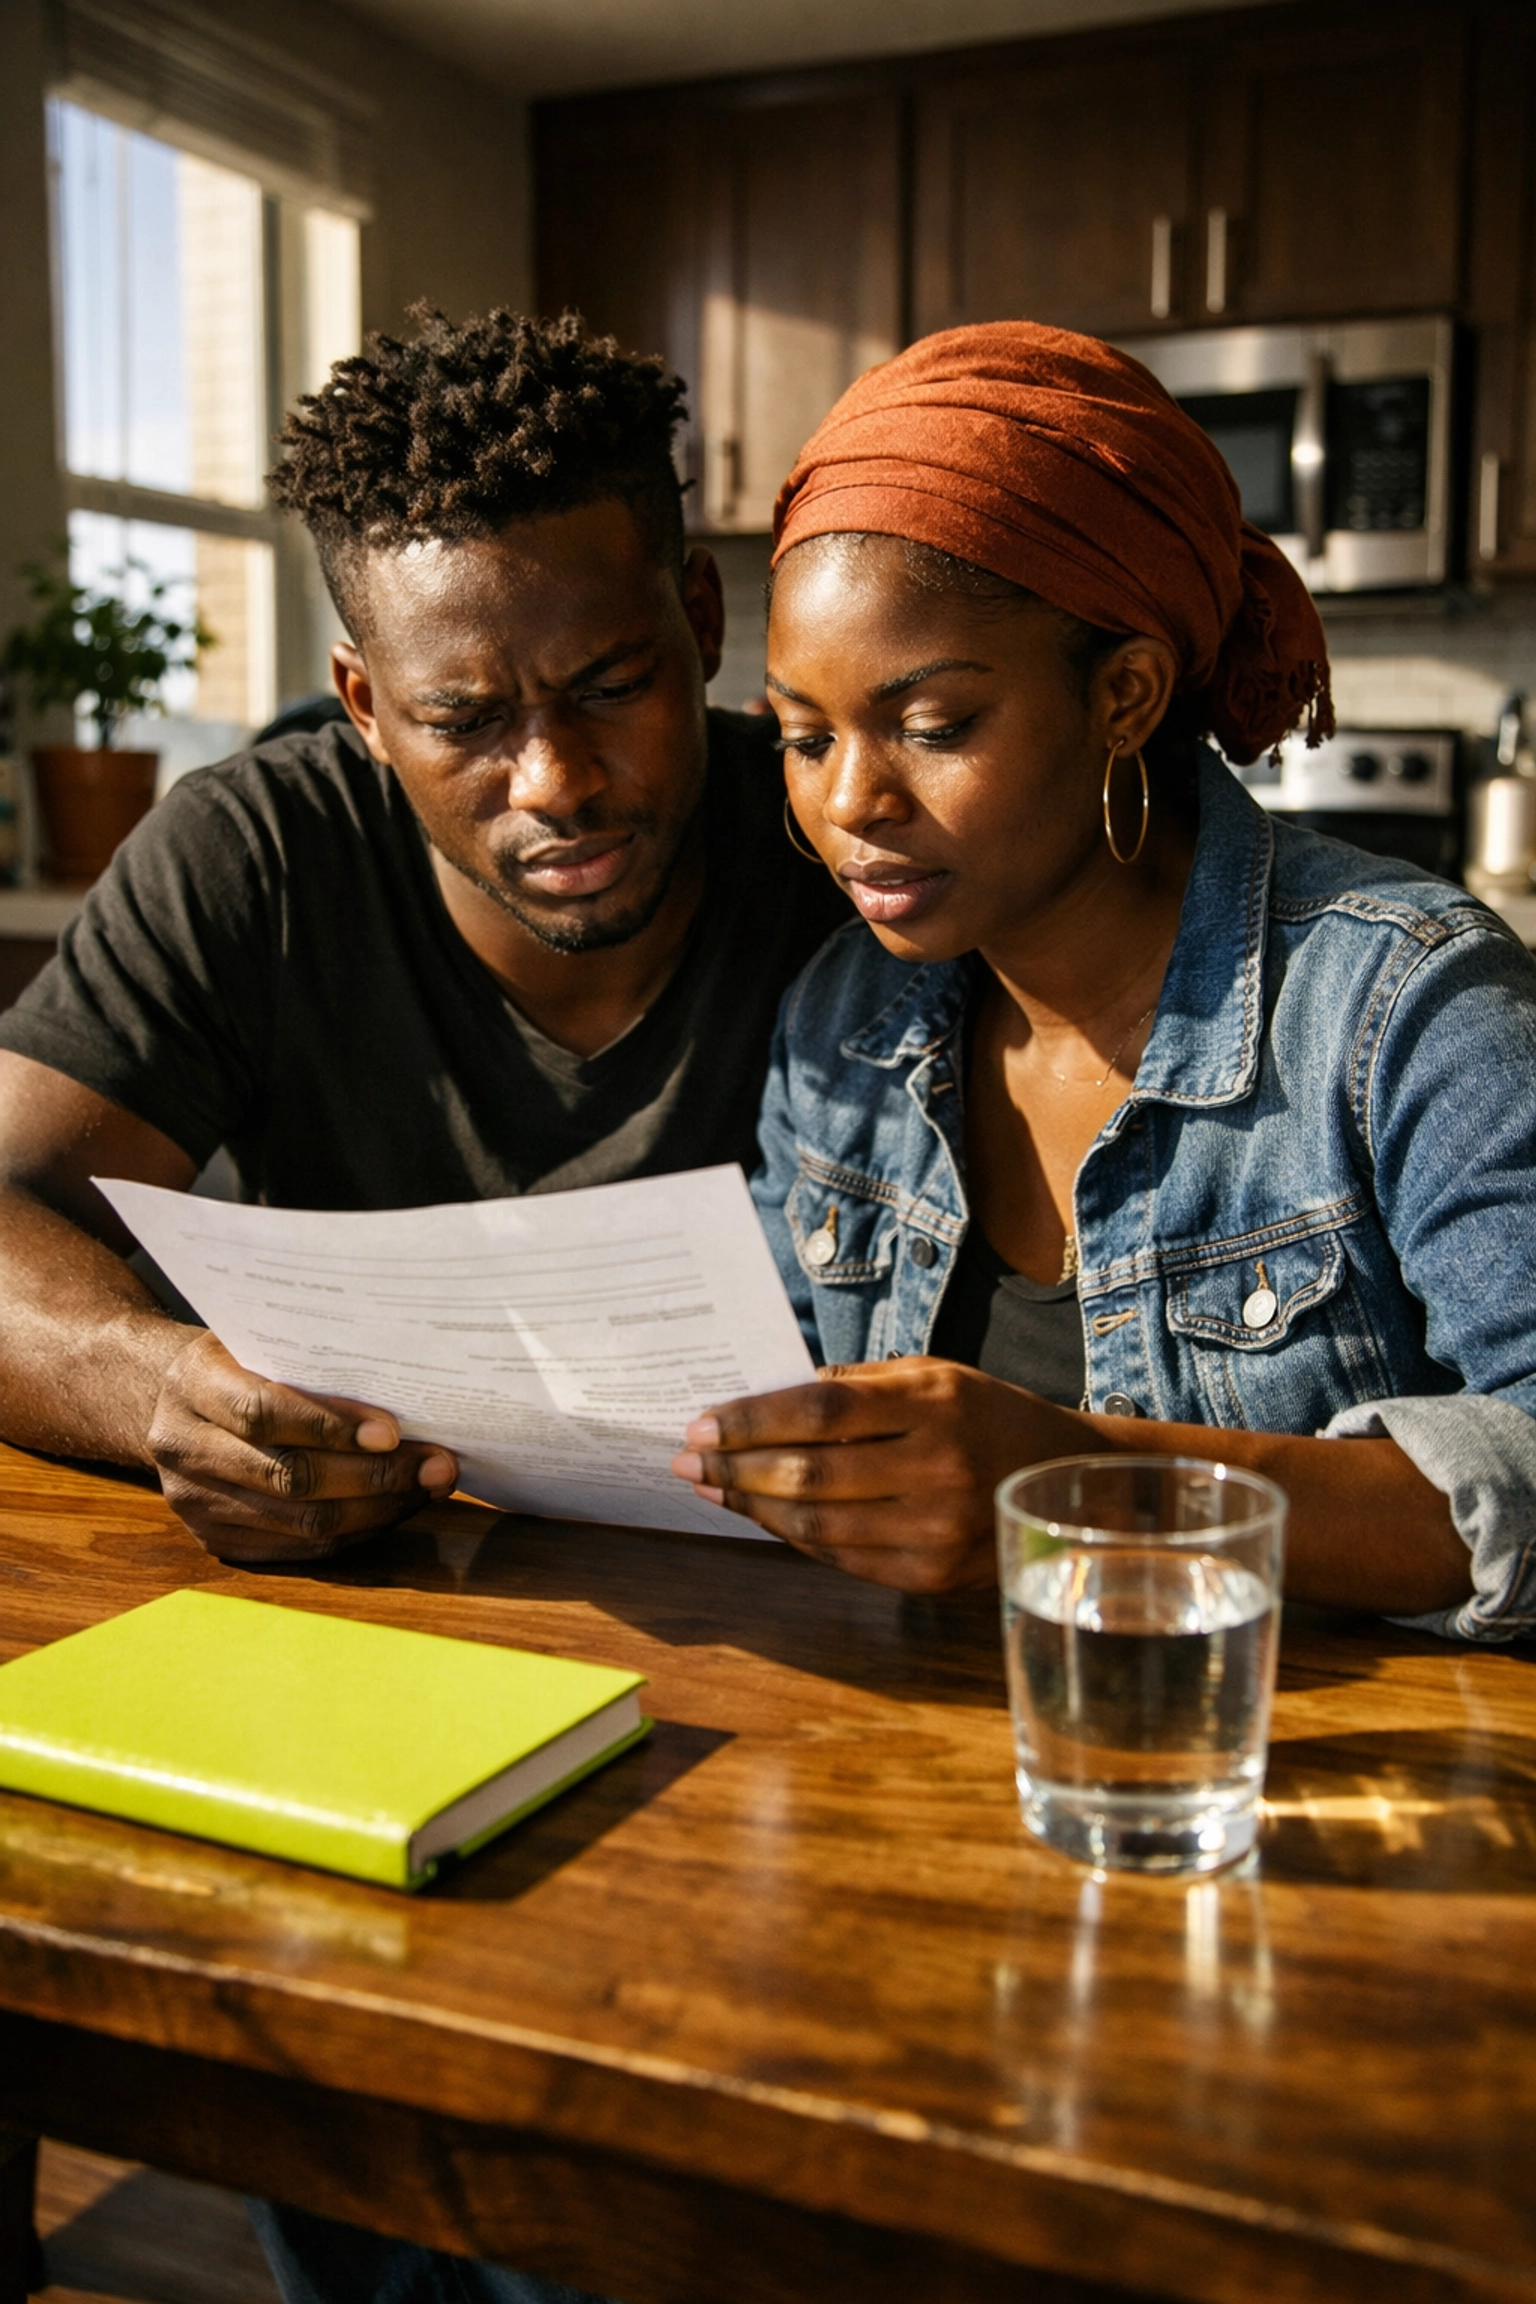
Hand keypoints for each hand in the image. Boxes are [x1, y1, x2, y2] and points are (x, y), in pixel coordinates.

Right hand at [145, 1330, 457, 1561]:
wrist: (168, 1398)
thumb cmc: (239, 1360)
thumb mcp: (260, 1339)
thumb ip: (312, 1361)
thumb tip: (405, 1388)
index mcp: (192, 1383)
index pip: (263, 1413)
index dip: (330, 1426)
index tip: (392, 1431)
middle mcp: (182, 1446)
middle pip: (288, 1476)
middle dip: (374, 1476)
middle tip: (437, 1465)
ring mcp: (194, 1501)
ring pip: (299, 1522)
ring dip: (377, 1509)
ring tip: (428, 1487)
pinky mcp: (213, 1539)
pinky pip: (297, 1549)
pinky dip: (354, 1532)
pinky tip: (393, 1509)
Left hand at [670, 1357, 1089, 1591]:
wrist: (1066, 1480)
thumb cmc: (986, 1417)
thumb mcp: (935, 1375)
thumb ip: (858, 1384)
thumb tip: (770, 1400)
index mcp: (933, 1403)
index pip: (819, 1410)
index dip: (752, 1420)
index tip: (702, 1423)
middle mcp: (936, 1467)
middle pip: (809, 1472)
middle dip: (736, 1466)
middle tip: (689, 1459)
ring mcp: (936, 1529)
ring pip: (818, 1523)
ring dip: (753, 1506)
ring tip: (714, 1488)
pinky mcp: (933, 1576)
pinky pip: (843, 1557)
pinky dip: (794, 1538)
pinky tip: (766, 1517)